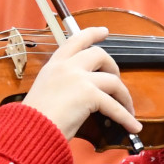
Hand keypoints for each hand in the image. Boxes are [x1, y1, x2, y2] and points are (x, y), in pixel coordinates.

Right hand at [23, 27, 140, 143]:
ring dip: (124, 95)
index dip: (92, 34)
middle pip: (100, 55)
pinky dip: (126, 118)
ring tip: (128, 109)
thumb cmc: (35, 120)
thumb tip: (82, 94)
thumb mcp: (45, 92)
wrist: (31, 131)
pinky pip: (115, 106)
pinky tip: (132, 126)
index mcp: (54, 65)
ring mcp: (79, 78)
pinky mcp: (89, 95)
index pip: (76, 40)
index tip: (104, 31)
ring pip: (113, 80)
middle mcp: (67, 66)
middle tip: (117, 80)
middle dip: (113, 67)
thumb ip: (63, 85)